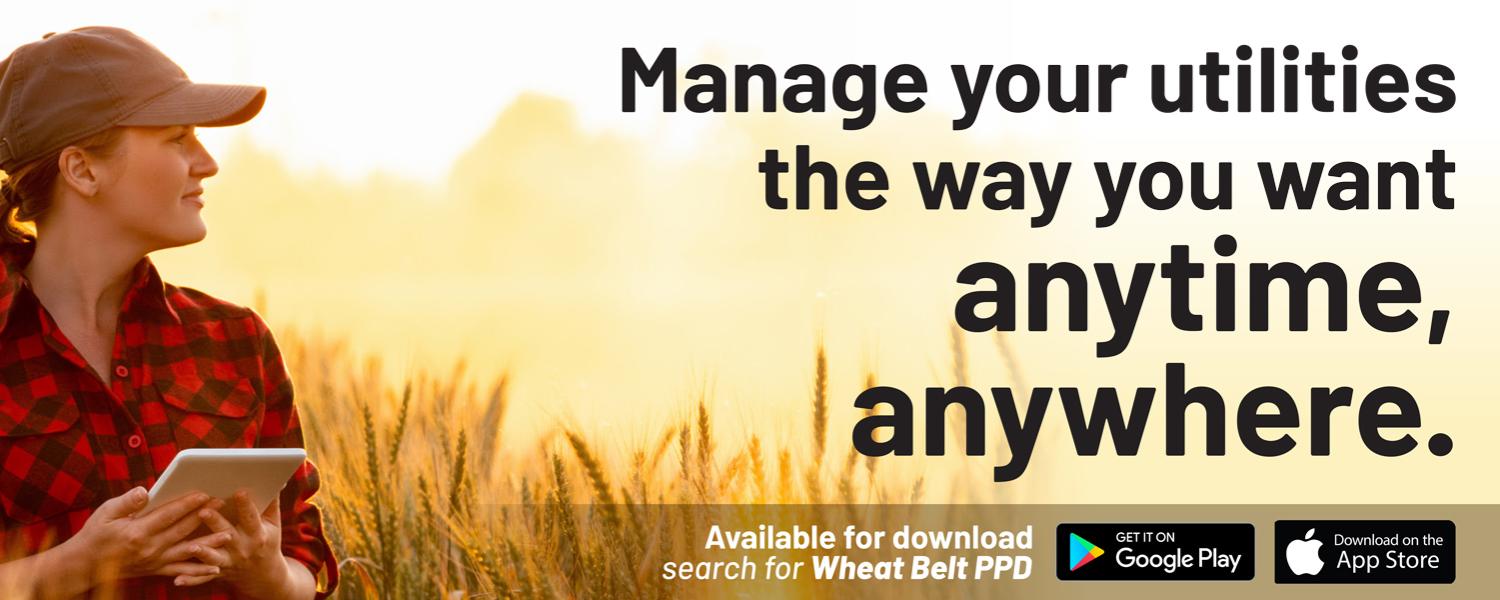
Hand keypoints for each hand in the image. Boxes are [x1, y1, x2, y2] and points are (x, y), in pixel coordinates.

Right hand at [59, 486, 233, 586]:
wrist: (85, 565)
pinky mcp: (156, 569)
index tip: (204, 494)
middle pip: (182, 530)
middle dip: (204, 516)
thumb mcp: (105, 513)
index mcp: (136, 532)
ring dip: (209, 543)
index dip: (187, 504)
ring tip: (228, 535)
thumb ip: (127, 502)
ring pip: (187, 552)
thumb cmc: (96, 534)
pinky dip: (199, 570)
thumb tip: (145, 491)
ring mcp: (154, 561)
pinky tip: (216, 568)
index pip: (167, 515)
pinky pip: (181, 571)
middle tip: (223, 504)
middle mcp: (148, 548)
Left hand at [188, 489, 293, 596]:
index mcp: (257, 534)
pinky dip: (190, 579)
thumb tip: (277, 481)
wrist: (263, 574)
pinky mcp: (217, 572)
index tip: (240, 491)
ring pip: (213, 557)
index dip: (246, 505)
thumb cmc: (266, 541)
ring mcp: (229, 562)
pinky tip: (178, 579)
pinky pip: (202, 577)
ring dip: (203, 553)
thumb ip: (271, 503)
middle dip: (216, 523)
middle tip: (204, 511)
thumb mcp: (273, 523)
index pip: (251, 517)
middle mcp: (242, 548)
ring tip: (191, 546)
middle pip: (227, 534)